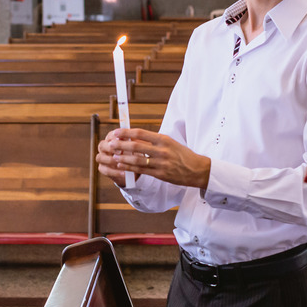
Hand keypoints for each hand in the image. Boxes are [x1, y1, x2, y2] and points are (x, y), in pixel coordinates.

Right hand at [95, 130, 131, 187]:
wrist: (134, 169)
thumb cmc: (136, 155)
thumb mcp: (137, 150)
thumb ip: (134, 145)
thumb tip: (134, 142)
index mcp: (112, 139)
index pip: (110, 135)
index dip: (115, 137)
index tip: (122, 140)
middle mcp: (104, 147)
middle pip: (102, 145)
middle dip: (110, 148)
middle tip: (120, 152)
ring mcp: (102, 158)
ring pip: (99, 157)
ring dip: (110, 160)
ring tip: (120, 163)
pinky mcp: (102, 168)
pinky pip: (105, 170)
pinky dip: (114, 172)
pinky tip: (123, 174)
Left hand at [97, 128, 211, 189]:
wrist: (197, 169)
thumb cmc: (183, 155)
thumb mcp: (171, 143)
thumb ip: (155, 140)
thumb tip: (136, 137)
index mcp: (164, 139)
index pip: (141, 133)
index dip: (127, 133)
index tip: (116, 132)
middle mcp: (162, 150)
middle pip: (136, 146)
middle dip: (121, 145)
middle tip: (110, 143)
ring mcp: (161, 163)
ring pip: (137, 159)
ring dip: (122, 157)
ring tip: (113, 155)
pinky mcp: (160, 174)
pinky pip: (141, 170)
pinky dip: (129, 167)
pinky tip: (121, 166)